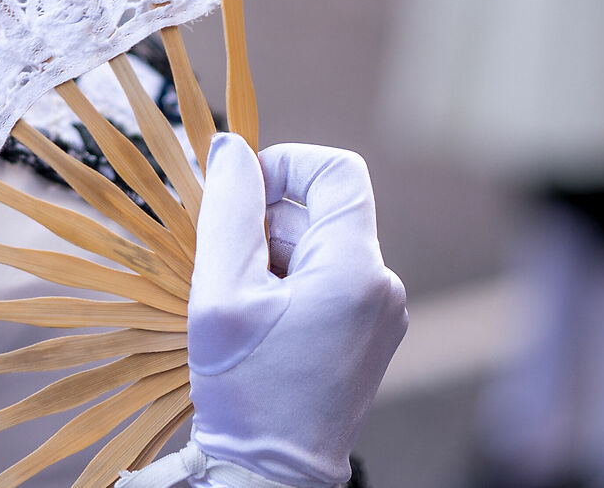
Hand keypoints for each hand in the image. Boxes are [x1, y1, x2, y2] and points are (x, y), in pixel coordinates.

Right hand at [186, 137, 408, 487]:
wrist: (274, 476)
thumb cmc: (249, 391)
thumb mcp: (222, 292)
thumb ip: (227, 210)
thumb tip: (232, 148)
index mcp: (354, 268)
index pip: (336, 169)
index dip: (285, 164)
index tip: (239, 193)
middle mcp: (381, 284)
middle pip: (323, 209)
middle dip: (266, 220)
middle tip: (224, 263)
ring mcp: (380, 312)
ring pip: (320, 245)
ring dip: (273, 255)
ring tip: (241, 305)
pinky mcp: (368, 333)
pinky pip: (328, 279)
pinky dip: (288, 283)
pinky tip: (259, 322)